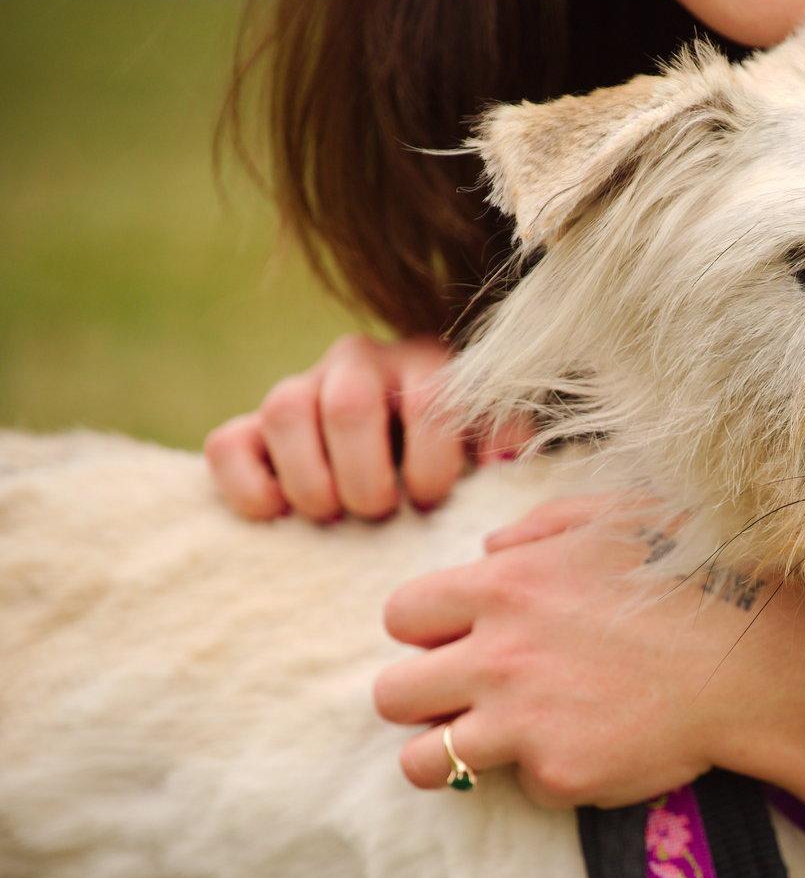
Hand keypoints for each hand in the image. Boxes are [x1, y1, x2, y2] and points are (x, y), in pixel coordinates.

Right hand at [204, 334, 523, 521]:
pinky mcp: (250, 425)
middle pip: (349, 405)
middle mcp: (360, 361)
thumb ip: (503, 439)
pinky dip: (248, 486)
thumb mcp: (489, 444)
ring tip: (334, 516)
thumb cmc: (455, 462)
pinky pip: (227, 443)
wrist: (400, 466)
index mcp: (426, 363)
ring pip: (285, 410)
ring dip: (312, 480)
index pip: (429, 397)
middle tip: (380, 512)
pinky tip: (279, 514)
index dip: (430, 457)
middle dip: (366, 476)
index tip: (431, 498)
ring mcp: (301, 387)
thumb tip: (504, 457)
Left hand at [372, 495, 804, 806]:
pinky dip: (549, 770)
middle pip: (392, 693)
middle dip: (419, 697)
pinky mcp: (559, 775)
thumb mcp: (618, 517)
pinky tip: (594, 744)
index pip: (401, 615)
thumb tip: (489, 548)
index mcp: (504, 586)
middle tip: (465, 697)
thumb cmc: (694, 577)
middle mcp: (497, 655)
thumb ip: (540, 526)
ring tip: (493, 742)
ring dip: (448, 753)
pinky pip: (521, 784)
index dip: (427, 629)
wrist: (756, 660)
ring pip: (422, 761)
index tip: (460, 638)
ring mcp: (523, 722)